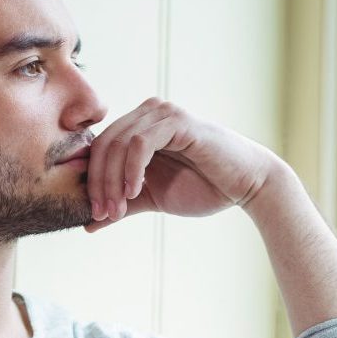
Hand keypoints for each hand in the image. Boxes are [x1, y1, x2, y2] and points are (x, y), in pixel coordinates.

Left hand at [81, 100, 279, 229]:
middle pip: (104, 145)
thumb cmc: (205, 188)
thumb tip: (89, 224)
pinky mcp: (176, 121)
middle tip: (102, 214)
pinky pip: (141, 143)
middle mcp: (147, 113)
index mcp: (138, 127)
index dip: (92, 181)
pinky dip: (132, 169)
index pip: (100, 148)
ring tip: (118, 209)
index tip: (94, 214)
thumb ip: (123, 205)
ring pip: (118, 144)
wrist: (247, 185)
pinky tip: (136, 191)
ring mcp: (161, 114)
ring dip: (113, 180)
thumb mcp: (154, 198)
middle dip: (99, 183)